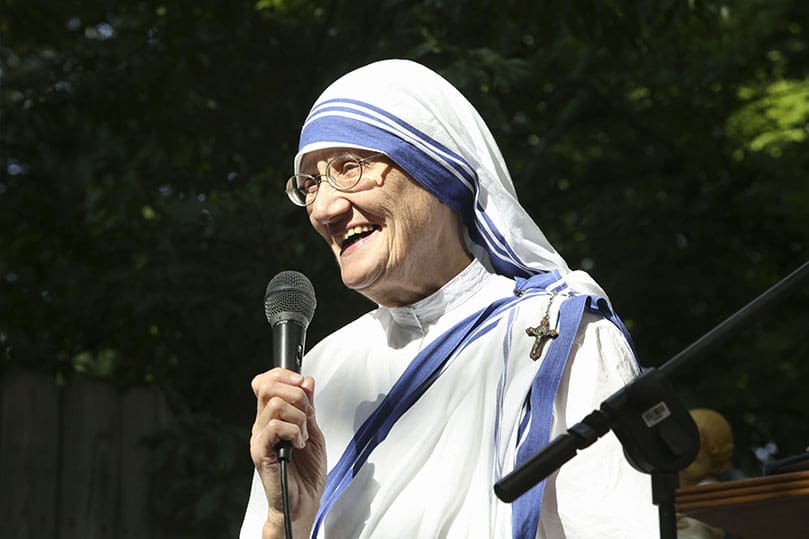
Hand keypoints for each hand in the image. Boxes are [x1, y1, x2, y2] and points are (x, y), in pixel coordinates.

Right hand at [250, 368, 326, 537]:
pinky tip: (298, 444)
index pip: (266, 382)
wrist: (304, 501)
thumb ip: (308, 407)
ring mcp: (260, 437)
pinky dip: (294, 431)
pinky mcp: (261, 452)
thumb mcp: (314, 430)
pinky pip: (275, 426)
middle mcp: (262, 424)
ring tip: (304, 436)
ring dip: (299, 417)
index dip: (284, 375)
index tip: (303, 383)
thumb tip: (306, 380)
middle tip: (308, 414)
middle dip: (296, 394)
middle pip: (268, 386)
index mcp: (273, 417)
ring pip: (276, 404)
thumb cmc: (307, 471)